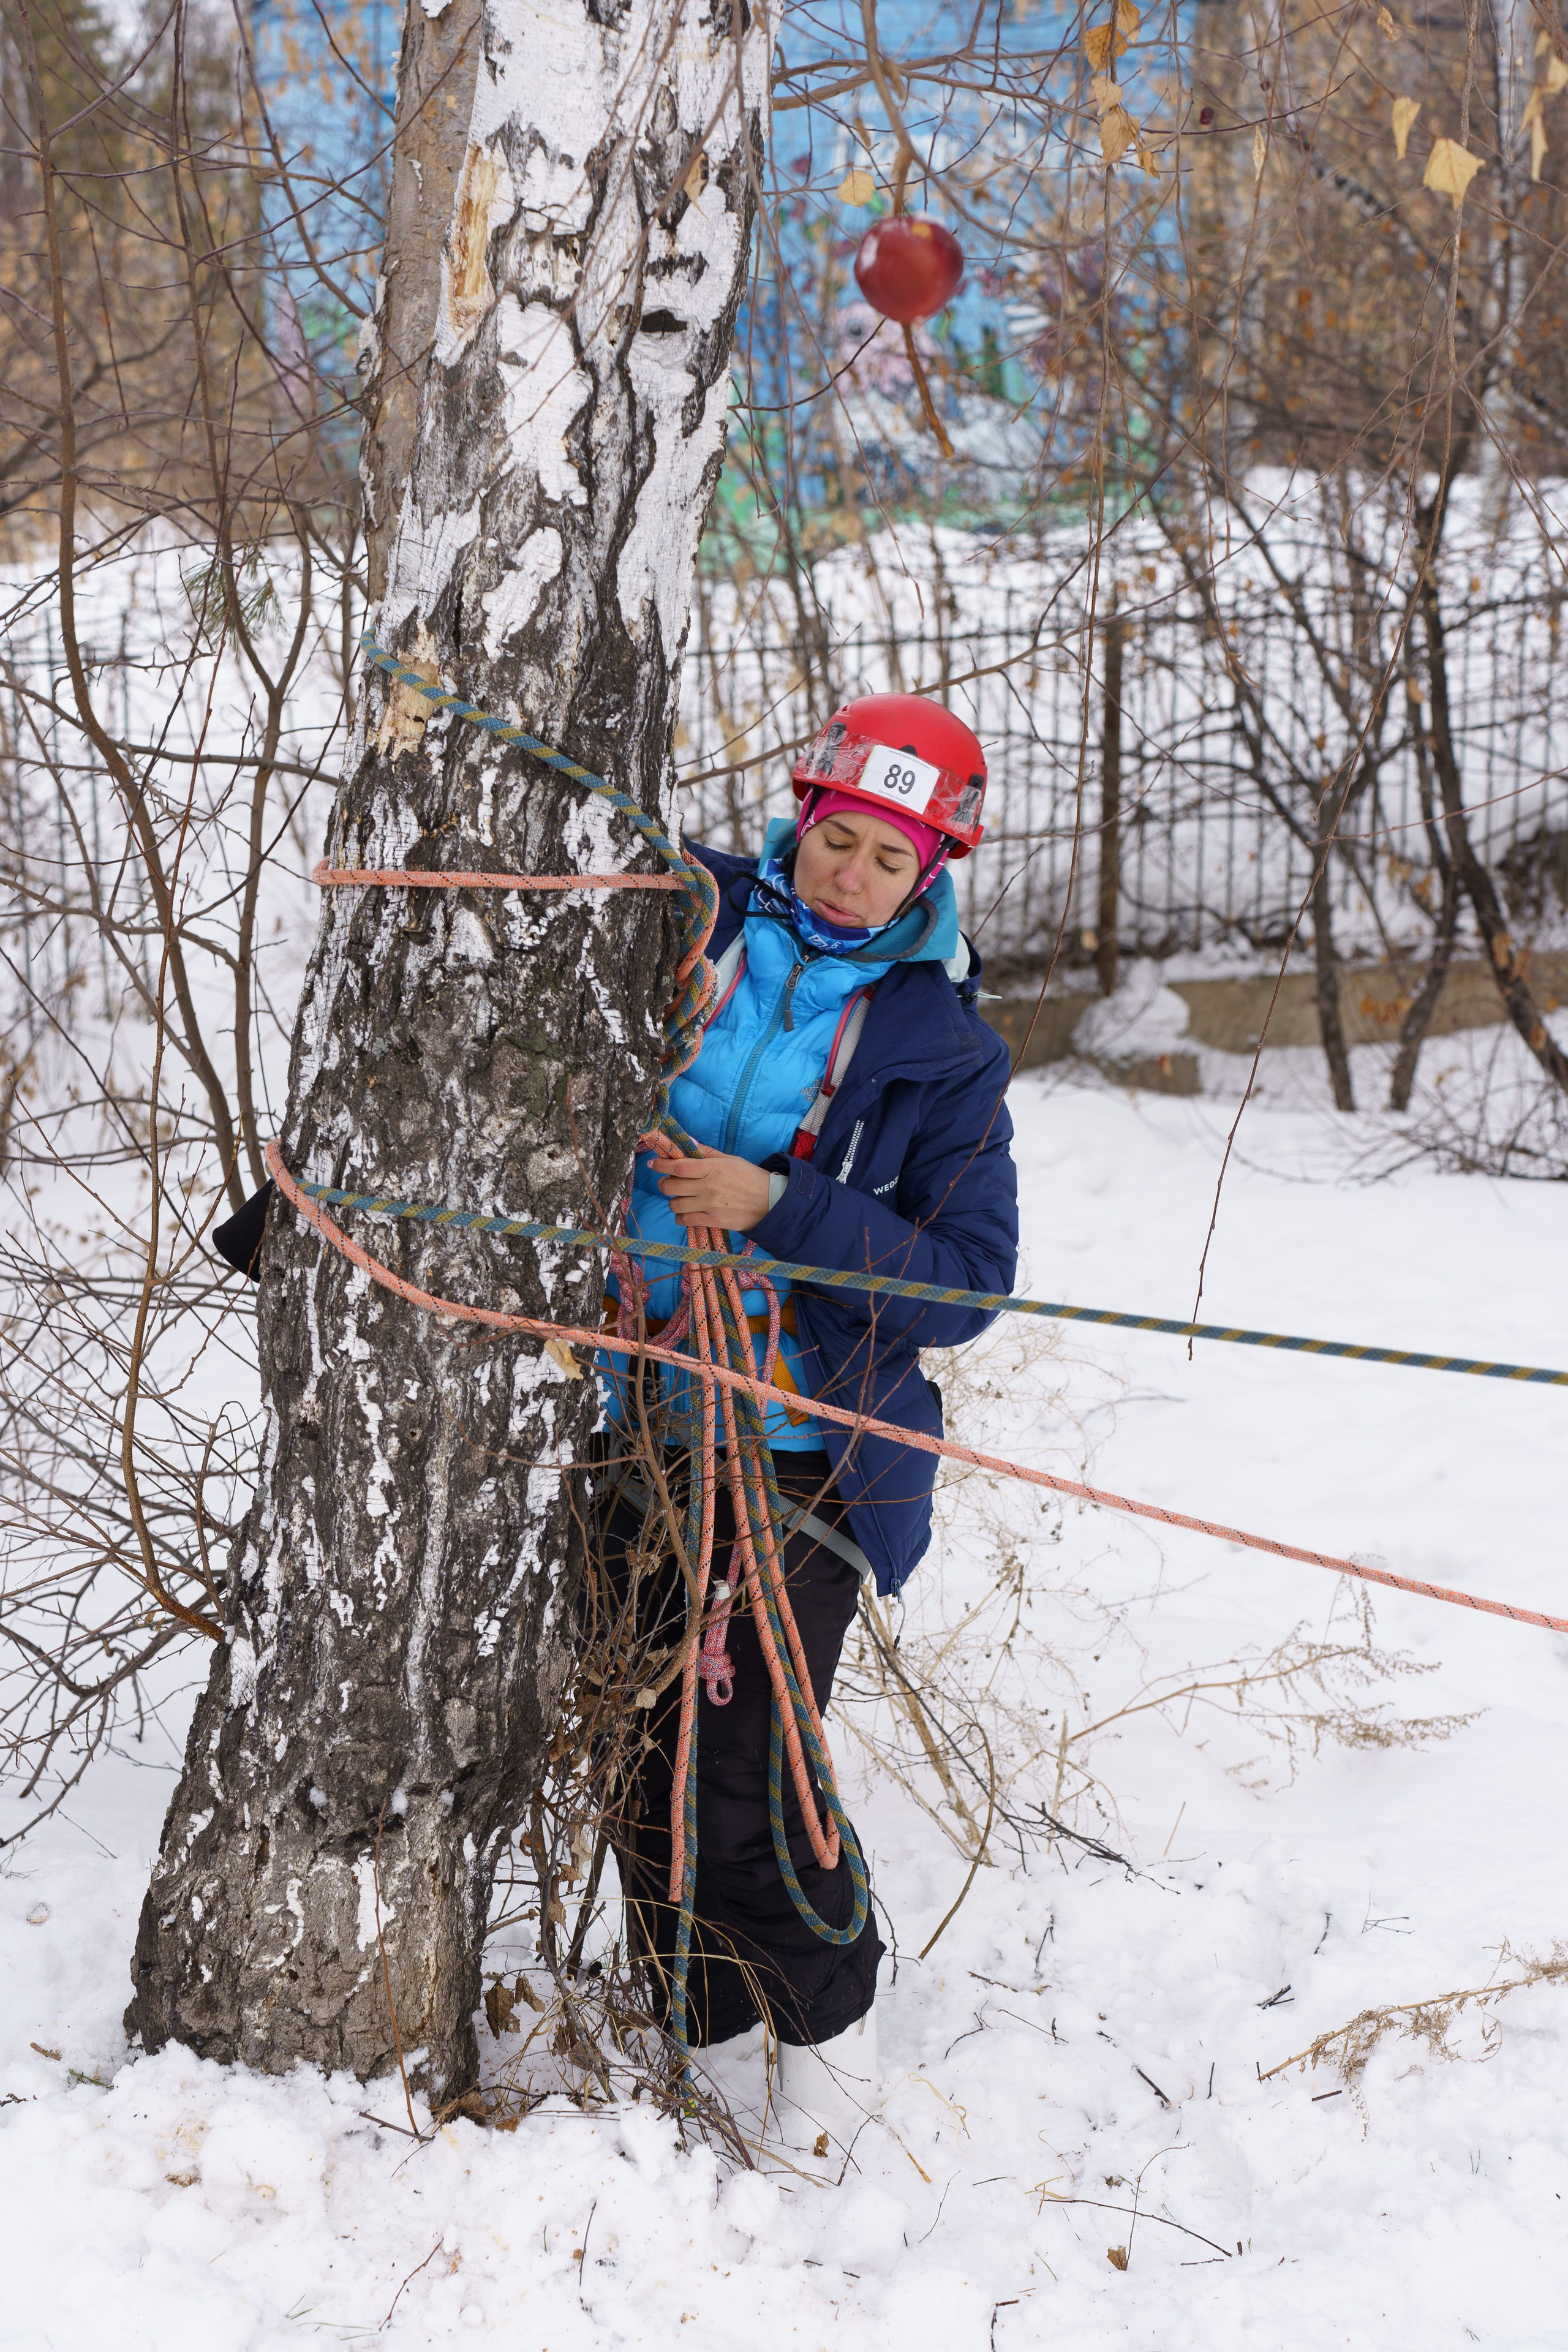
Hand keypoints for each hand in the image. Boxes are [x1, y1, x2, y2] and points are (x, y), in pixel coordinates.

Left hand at [648, 1150, 774, 1233]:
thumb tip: (688, 1142)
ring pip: (675, 1205)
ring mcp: (709, 1205)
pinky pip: (685, 1220)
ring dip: (674, 1201)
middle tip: (667, 1182)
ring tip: (682, 1198)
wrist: (771, 1203)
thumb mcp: (730, 1159)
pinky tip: (688, 1211)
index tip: (654, 1164)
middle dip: (663, 1184)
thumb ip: (706, 1153)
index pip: (679, 1166)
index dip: (661, 1165)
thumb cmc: (750, 1178)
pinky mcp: (712, 1221)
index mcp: (712, 1168)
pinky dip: (682, 1216)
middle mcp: (708, 1187)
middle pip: (671, 1186)